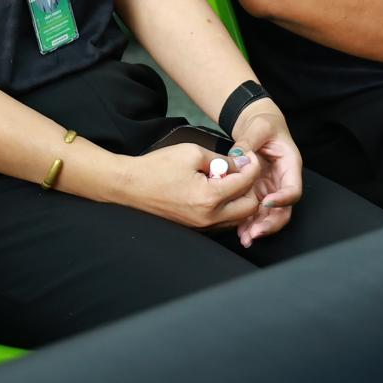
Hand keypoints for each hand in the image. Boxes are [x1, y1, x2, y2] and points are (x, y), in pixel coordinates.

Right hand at [120, 142, 266, 229]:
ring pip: (238, 218)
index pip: (245, 183)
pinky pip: (224, 222)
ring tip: (229, 181)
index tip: (250, 157)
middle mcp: (209, 217)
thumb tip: (241, 163)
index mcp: (209, 197)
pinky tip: (218, 192)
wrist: (130, 185)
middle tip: (242, 170)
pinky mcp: (196, 229)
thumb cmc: (157, 167)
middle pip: (249, 207)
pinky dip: (228, 208)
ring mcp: (202, 226)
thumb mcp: (192, 152)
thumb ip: (222, 159)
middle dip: (251, 186)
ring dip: (240, 199)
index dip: (252, 166)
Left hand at [230, 101, 304, 246]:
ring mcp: (269, 189)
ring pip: (269, 215)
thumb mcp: (259, 126)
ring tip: (245, 237)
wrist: (257, 127)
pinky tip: (239, 232)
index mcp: (290, 166)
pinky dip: (247, 223)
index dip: (283, 199)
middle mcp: (281, 182)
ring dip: (258, 228)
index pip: (293, 189)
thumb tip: (238, 155)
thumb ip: (249, 139)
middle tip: (255, 232)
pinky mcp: (256, 193)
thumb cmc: (264, 124)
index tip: (267, 202)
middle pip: (283, 210)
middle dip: (270, 223)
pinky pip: (254, 211)